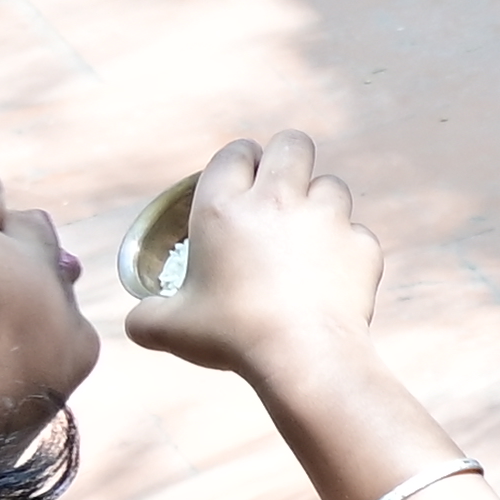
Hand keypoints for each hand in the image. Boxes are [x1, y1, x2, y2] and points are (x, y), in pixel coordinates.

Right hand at [128, 134, 381, 377]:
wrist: (302, 355)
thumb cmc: (230, 336)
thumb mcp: (169, 329)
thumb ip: (146, 317)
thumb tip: (138, 320)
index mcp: (223, 207)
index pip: (236, 152)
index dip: (240, 161)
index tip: (241, 180)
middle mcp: (278, 200)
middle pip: (292, 143)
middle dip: (287, 158)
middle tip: (281, 187)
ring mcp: (327, 219)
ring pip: (331, 185)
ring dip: (319, 204)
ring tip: (306, 236)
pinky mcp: (362, 245)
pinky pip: (357, 233)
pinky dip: (346, 249)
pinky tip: (332, 275)